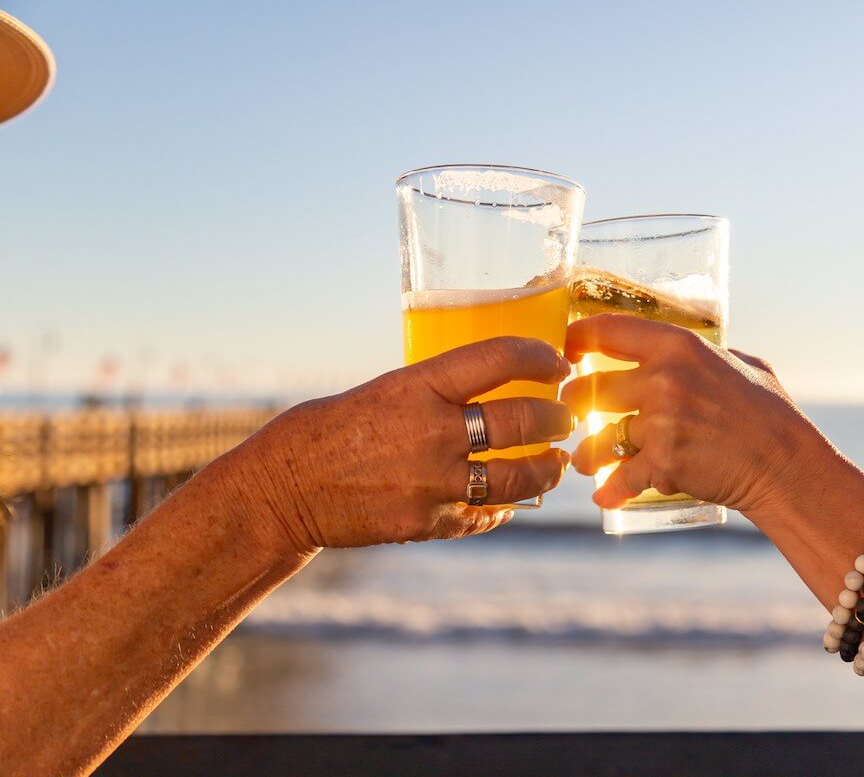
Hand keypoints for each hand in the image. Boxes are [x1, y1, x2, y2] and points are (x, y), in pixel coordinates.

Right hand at [210, 337, 573, 553]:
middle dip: (556, 418)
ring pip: (518, 477)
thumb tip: (486, 393)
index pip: (499, 357)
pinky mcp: (426, 523)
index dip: (539, 356)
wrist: (281, 491)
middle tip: (566, 417)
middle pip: (522, 420)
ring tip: (553, 463)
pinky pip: (484, 514)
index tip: (558, 361)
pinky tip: (510, 501)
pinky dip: (502, 508)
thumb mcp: (383, 391)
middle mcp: (432, 432)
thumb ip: (434, 394)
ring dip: (545, 469)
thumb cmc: (326, 431)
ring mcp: (432, 482)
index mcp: (417, 386)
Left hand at [561, 314, 825, 512]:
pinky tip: (605, 496)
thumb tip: (679, 349)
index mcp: (678, 346)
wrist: (786, 465)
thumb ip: (704, 354)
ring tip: (586, 460)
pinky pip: (621, 477)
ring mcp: (661, 423)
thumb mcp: (741, 363)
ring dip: (587, 453)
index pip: (607, 330)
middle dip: (574, 405)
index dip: (576, 339)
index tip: (565, 351)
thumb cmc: (770, 413)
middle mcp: (663, 379)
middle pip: (589, 388)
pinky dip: (612, 490)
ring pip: (599, 437)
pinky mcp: (663, 464)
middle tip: (572, 415)